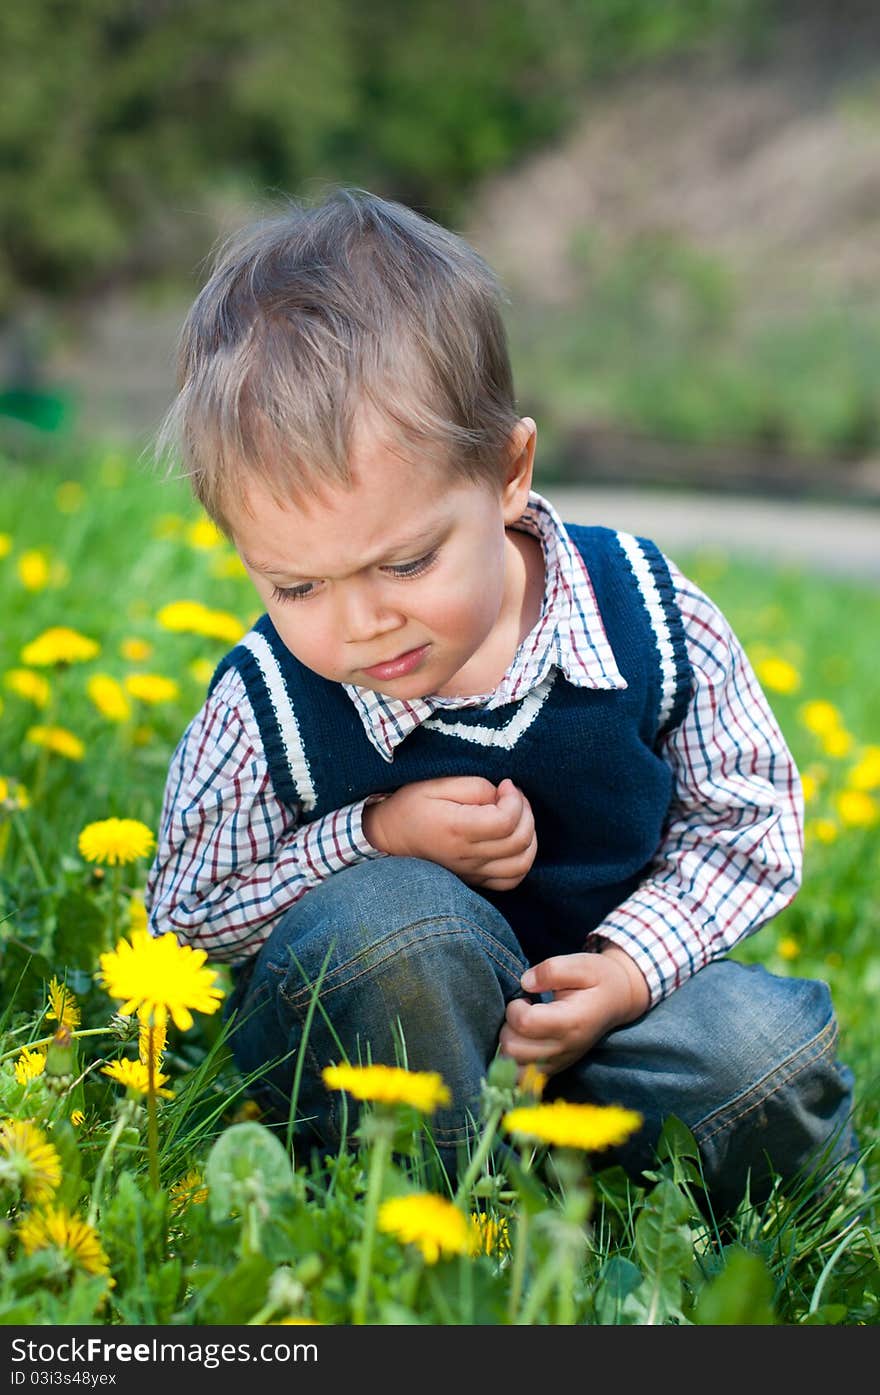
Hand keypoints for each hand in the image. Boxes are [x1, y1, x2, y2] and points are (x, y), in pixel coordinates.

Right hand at [362, 775, 536, 890]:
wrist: (388, 837)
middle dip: (526, 813)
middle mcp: (466, 856)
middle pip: (520, 842)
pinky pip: (511, 880)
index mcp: (456, 829)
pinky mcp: (474, 880)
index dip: (516, 799)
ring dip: (529, 838)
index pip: (506, 821)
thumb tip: (503, 796)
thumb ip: (475, 787)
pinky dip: (521, 861)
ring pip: (521, 865)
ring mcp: (471, 873)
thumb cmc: (411, 806)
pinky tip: (513, 842)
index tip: (505, 784)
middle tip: (513, 797)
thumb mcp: (436, 784)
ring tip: (517, 818)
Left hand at [499, 946, 649, 1076]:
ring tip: (524, 1026)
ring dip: (510, 1043)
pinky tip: (525, 1039)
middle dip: (509, 1025)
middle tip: (523, 1010)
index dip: (515, 1007)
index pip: (525, 1023)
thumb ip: (552, 970)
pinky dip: (515, 1060)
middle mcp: (565, 1048)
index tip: (525, 997)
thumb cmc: (598, 979)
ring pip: (514, 1065)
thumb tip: (525, 983)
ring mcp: (560, 1062)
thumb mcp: (581, 964)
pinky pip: (522, 1076)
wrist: (618, 1000)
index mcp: (571, 1021)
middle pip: (514, 1048)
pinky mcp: (556, 1068)